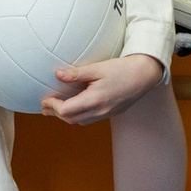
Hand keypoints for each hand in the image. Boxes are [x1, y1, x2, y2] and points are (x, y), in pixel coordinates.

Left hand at [42, 52, 166, 123]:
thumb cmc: (123, 69)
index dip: (52, 106)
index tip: (45, 98)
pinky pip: (90, 119)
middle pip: (71, 120)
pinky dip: (78, 116)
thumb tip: (57, 74)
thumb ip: (76, 73)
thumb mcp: (98, 68)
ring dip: (67, 117)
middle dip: (56, 114)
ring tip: (56, 108)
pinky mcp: (112, 113)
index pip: (66, 111)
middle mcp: (100, 111)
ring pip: (80, 122)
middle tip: (45, 106)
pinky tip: (76, 107)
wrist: (145, 75)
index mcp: (94, 100)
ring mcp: (107, 114)